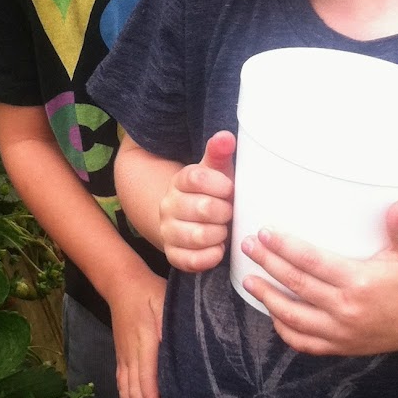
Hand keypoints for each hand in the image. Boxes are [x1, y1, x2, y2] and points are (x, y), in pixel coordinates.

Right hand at [108, 267, 166, 397]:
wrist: (122, 283)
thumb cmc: (151, 292)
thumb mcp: (166, 302)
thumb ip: (172, 326)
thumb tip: (182, 349)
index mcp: (144, 340)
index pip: (146, 375)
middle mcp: (130, 353)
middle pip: (134, 390)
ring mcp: (123, 356)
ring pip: (126, 392)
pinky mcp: (121, 357)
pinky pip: (121, 386)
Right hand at [158, 131, 235, 272]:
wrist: (189, 220)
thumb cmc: (211, 193)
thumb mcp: (216, 171)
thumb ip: (219, 153)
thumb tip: (226, 137)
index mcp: (180, 181)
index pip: (197, 178)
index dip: (221, 185)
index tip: (230, 189)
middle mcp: (168, 205)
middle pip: (203, 208)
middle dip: (224, 212)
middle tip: (229, 212)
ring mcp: (168, 231)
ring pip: (198, 236)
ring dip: (219, 234)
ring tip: (223, 230)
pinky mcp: (173, 254)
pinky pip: (191, 260)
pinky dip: (210, 256)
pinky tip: (218, 248)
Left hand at [241, 199, 397, 356]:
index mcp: (359, 283)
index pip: (312, 263)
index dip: (285, 248)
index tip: (265, 233)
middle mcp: (346, 310)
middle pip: (296, 286)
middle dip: (268, 265)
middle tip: (248, 247)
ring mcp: (341, 332)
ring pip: (293, 317)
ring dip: (267, 298)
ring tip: (248, 280)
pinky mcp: (341, 346)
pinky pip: (304, 342)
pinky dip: (284, 330)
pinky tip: (272, 313)